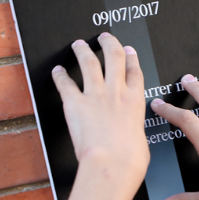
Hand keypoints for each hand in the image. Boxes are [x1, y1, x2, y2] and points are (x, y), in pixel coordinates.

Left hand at [51, 33, 149, 188]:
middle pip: (114, 58)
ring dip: (84, 51)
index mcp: (135, 101)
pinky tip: (57, 71)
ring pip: (90, 63)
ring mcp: (96, 95)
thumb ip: (134, 132)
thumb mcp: (141, 142)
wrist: (113, 162)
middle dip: (110, 44)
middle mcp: (116, 93)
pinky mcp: (76, 103)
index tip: (128, 50)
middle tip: (106, 37)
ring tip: (80, 44)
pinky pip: (66, 84)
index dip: (131, 57)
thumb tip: (131, 137)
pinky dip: (60, 76)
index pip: (134, 71)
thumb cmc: (129, 159)